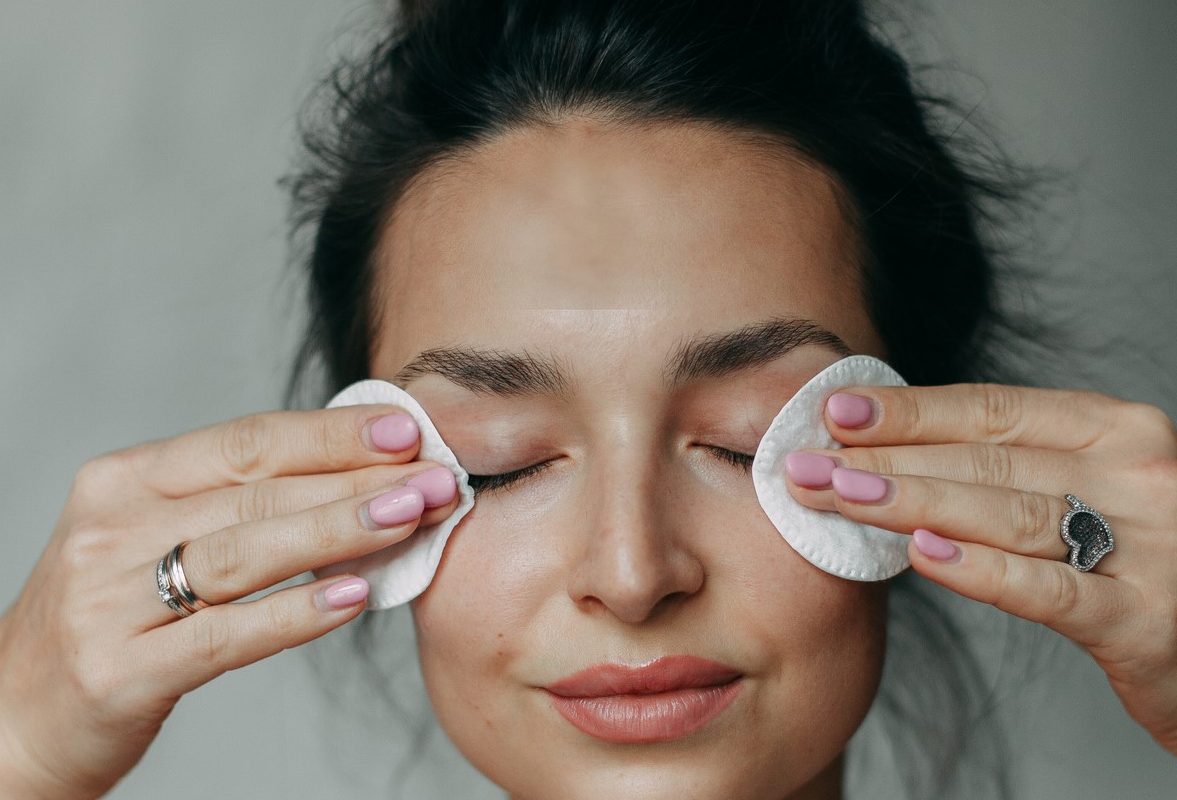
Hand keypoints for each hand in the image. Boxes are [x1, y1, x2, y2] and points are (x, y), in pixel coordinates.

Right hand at [0, 404, 460, 798]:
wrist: (14, 716)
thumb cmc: (113, 614)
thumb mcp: (155, 538)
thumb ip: (237, 504)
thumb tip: (358, 474)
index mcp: (126, 479)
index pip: (246, 442)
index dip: (331, 433)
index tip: (406, 428)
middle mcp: (113, 528)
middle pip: (256, 492)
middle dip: (357, 479)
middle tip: (434, 476)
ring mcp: (109, 599)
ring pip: (246, 552)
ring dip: (339, 530)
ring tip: (410, 516)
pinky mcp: (119, 670)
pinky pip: (225, 635)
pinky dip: (294, 613)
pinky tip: (353, 597)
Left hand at [782, 382, 1176, 755]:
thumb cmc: (1134, 557)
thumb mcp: (1088, 487)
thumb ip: (1009, 465)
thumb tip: (886, 448)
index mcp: (1116, 429)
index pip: (992, 411)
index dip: (909, 411)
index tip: (835, 412)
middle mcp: (1138, 475)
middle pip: (987, 461)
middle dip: (885, 461)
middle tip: (807, 465)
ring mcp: (1150, 546)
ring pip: (1008, 515)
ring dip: (910, 504)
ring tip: (839, 498)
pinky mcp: (1146, 621)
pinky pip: (1050, 590)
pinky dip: (981, 570)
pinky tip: (922, 556)